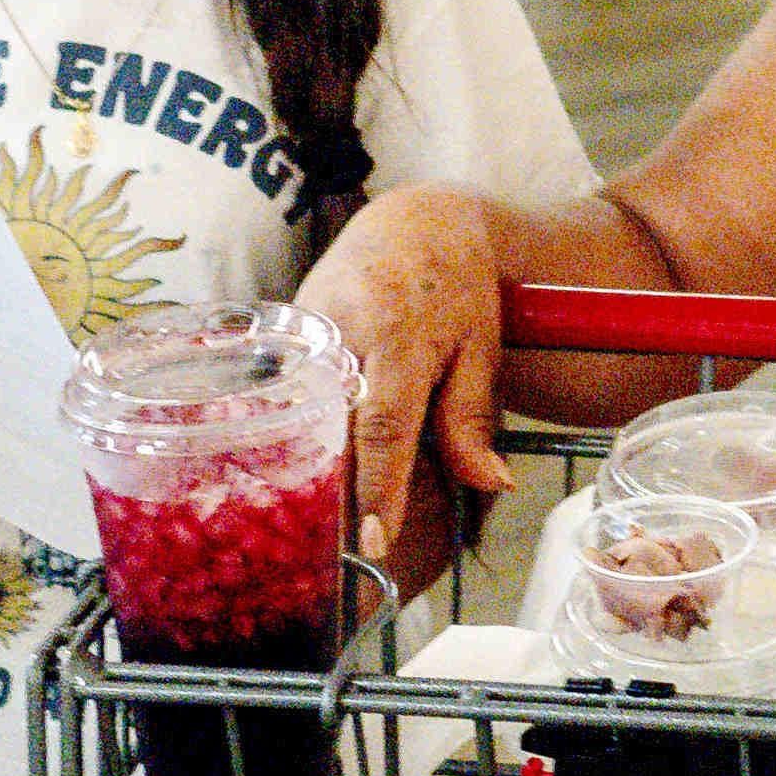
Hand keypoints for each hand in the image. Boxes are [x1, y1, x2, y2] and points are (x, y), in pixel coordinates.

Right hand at [298, 189, 515, 566]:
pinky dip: (287, 436)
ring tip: (300, 534)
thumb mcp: (480, 347)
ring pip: (298, 414)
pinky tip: (284, 480)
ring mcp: (306, 328)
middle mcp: (342, 329)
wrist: (416, 218)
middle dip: (330, 493)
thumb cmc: (456, 286)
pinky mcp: (286, 331)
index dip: (377, 487)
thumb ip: (472, 418)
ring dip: (300, 471)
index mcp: (398, 334)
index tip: (373, 539)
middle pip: (328, 427)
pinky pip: (284, 394)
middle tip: (332, 556)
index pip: (383, 425)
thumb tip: (492, 483)